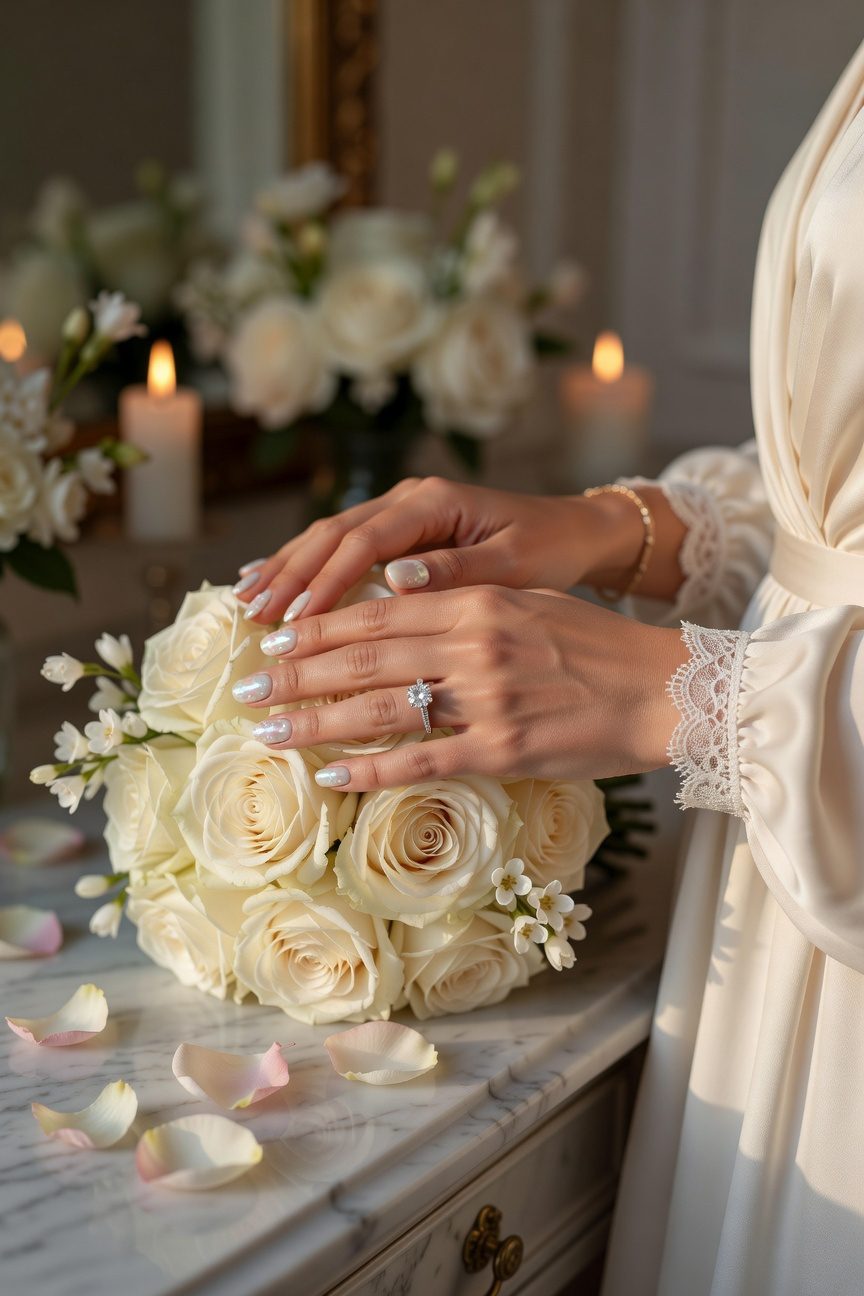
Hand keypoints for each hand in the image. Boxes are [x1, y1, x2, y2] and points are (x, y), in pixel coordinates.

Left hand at [231, 586, 687, 790]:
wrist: (660, 689)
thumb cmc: (595, 646)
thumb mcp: (527, 603)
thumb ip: (462, 602)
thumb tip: (395, 601)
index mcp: (476, 601)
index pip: (375, 613)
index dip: (316, 628)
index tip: (271, 640)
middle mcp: (473, 644)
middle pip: (362, 658)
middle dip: (294, 675)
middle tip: (246, 690)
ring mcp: (485, 698)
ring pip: (379, 709)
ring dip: (314, 722)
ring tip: (267, 734)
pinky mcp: (501, 749)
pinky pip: (420, 763)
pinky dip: (370, 771)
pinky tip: (331, 777)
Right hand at [233, 476, 685, 623]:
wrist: (574, 531)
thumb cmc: (550, 551)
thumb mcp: (514, 565)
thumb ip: (456, 570)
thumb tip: (396, 578)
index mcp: (434, 503)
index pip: (364, 542)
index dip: (325, 582)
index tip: (295, 622)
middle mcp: (409, 499)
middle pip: (332, 534)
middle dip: (289, 576)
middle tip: (252, 618)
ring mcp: (400, 511)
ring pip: (328, 537)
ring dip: (286, 570)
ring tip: (245, 604)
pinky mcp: (400, 530)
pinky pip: (341, 546)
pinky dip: (304, 567)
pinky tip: (270, 585)